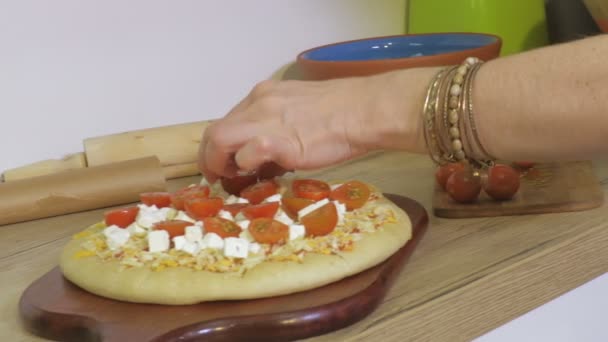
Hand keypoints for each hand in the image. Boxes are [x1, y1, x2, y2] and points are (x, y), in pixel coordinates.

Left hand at [198, 68, 434, 181]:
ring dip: (217, 164)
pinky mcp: (277, 141)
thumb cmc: (341, 112)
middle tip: (217, 176)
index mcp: (264, 95)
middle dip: (209, 157)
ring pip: (219, 140)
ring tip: (228, 180)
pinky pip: (246, 155)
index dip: (220, 144)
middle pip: (215, 130)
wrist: (362, 111)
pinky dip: (245, 168)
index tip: (224, 161)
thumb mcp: (299, 109)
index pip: (228, 119)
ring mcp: (265, 121)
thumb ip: (278, 123)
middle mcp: (258, 104)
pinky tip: (256, 177)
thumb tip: (268, 151)